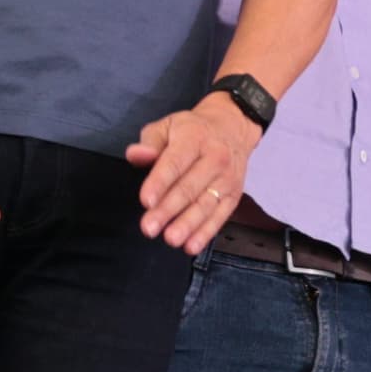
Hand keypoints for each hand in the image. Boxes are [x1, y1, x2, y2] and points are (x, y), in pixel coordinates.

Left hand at [124, 89, 264, 253]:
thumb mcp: (167, 126)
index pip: (175, 163)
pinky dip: (206, 232)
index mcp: (195, 138)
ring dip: (188, 225)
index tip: (146, 201)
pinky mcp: (234, 195)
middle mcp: (215, 158)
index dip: (160, 182)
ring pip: (205, 205)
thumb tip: (136, 155)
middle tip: (149, 227)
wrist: (232, 128)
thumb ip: (149, 142)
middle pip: (190, 188)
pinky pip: (220, 216)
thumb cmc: (192, 130)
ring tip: (170, 239)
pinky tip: (191, 245)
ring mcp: (227, 179)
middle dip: (168, 210)